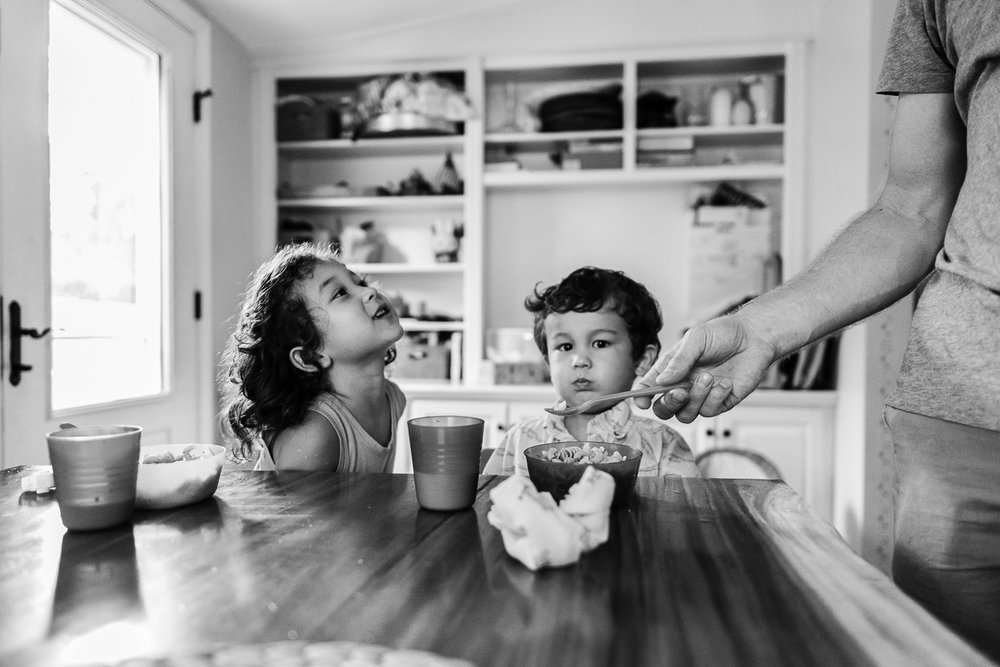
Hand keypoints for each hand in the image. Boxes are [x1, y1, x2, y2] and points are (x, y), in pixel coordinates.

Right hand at [632, 313, 778, 422]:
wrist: (755, 338)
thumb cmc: (724, 334)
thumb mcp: (696, 338)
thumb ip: (678, 360)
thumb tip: (661, 381)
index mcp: (672, 368)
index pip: (651, 386)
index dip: (642, 396)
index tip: (641, 401)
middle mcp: (684, 385)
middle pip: (665, 408)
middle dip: (668, 404)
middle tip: (679, 392)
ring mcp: (702, 396)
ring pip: (686, 415)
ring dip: (696, 398)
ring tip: (709, 378)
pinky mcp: (721, 403)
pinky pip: (710, 411)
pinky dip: (715, 398)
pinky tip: (725, 383)